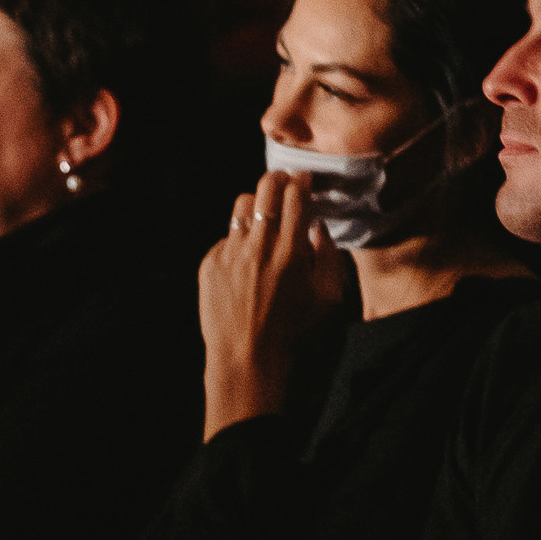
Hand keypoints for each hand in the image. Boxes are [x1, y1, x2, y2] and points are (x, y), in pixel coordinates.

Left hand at [198, 169, 348, 435]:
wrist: (246, 360)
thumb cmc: (294, 333)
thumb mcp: (329, 298)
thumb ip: (330, 257)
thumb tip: (317, 228)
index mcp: (291, 250)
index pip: (295, 195)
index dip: (302, 182)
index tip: (304, 183)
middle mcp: (259, 245)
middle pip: (266, 187)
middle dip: (278, 179)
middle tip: (284, 184)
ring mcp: (230, 252)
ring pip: (243, 206)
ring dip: (257, 207)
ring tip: (264, 221)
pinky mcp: (210, 264)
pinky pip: (226, 238)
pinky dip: (239, 243)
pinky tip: (246, 263)